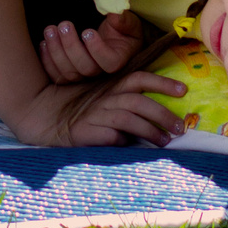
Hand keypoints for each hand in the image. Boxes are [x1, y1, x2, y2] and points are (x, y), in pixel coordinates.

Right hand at [10, 71, 186, 148]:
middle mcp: (105, 98)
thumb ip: (125, 101)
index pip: (139, 78)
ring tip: (164, 143)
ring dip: (150, 131)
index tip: (183, 91)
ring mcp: (95, 115)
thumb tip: (157, 116)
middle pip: (139, 101)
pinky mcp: (85, 132)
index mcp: (111, 86)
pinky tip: (132, 149)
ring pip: (129, 120)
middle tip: (180, 128)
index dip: (161, 82)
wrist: (43, 116)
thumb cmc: (79, 108)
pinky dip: (123, 142)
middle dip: (163, 113)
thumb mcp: (102, 98)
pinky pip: (110, 137)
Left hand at [38, 11, 146, 83]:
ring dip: (56, 51)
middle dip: (71, 46)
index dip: (97, 49)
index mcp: (118, 60)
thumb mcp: (128, 23)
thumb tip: (115, 14)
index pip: (109, 62)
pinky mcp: (70, 74)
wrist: (112, 40)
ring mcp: (84, 77)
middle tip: (64, 25)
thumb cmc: (122, 30)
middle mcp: (101, 73)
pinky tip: (43, 43)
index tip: (87, 31)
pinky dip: (47, 61)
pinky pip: (56, 75)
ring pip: (69, 73)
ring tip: (50, 30)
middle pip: (86, 68)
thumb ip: (123, 20)